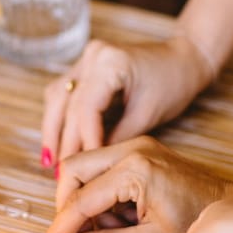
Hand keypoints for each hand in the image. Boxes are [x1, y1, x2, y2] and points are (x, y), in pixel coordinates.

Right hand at [41, 33, 214, 164]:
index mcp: (111, 62)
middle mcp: (93, 56)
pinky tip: (56, 143)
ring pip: (56, 98)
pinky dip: (60, 119)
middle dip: (64, 142)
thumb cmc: (172, 84)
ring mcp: (86, 58)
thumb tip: (91, 164)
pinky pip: (63, 93)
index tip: (83, 169)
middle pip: (67, 105)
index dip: (83, 142)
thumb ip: (117, 138)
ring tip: (50, 163)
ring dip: (53, 131)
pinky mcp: (85, 66)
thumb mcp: (148, 116)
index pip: (86, 109)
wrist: (183, 60)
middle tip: (62, 175)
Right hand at [42, 136, 232, 232]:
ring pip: (83, 166)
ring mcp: (135, 144)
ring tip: (107, 231)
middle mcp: (131, 149)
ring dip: (83, 201)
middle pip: (72, 171)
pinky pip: (101, 166)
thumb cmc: (198, 224)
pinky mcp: (138, 148)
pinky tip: (118, 218)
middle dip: (66, 208)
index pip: (81, 200)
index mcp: (135, 170)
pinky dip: (98, 194)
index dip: (61, 229)